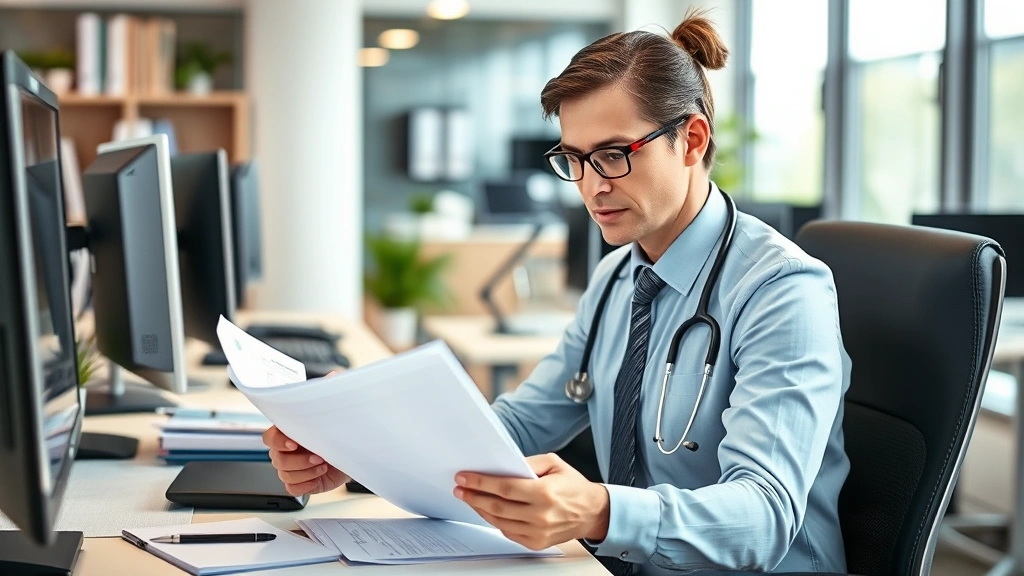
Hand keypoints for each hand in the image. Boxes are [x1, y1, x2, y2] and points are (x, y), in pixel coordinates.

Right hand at [263, 426, 348, 495]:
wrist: (348, 456)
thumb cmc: (335, 439)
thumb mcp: (325, 427)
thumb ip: (312, 425)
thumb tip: (311, 422)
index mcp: (287, 434)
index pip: (270, 438)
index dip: (278, 443)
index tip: (294, 444)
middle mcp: (285, 452)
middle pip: (278, 460)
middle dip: (300, 461)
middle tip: (319, 458)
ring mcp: (289, 469)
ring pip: (285, 475)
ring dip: (307, 473)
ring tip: (323, 467)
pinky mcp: (297, 483)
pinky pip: (292, 489)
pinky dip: (306, 485)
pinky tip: (317, 478)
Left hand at [454, 453, 609, 550]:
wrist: (592, 512)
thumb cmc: (573, 486)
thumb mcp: (554, 463)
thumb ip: (528, 462)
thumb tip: (502, 465)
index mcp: (544, 492)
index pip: (504, 487)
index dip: (480, 482)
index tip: (464, 477)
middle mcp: (540, 515)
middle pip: (496, 506)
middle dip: (473, 496)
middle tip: (460, 488)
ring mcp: (538, 532)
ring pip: (498, 521)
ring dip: (480, 509)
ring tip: (469, 498)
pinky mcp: (536, 542)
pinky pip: (507, 532)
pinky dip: (494, 521)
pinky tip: (487, 510)